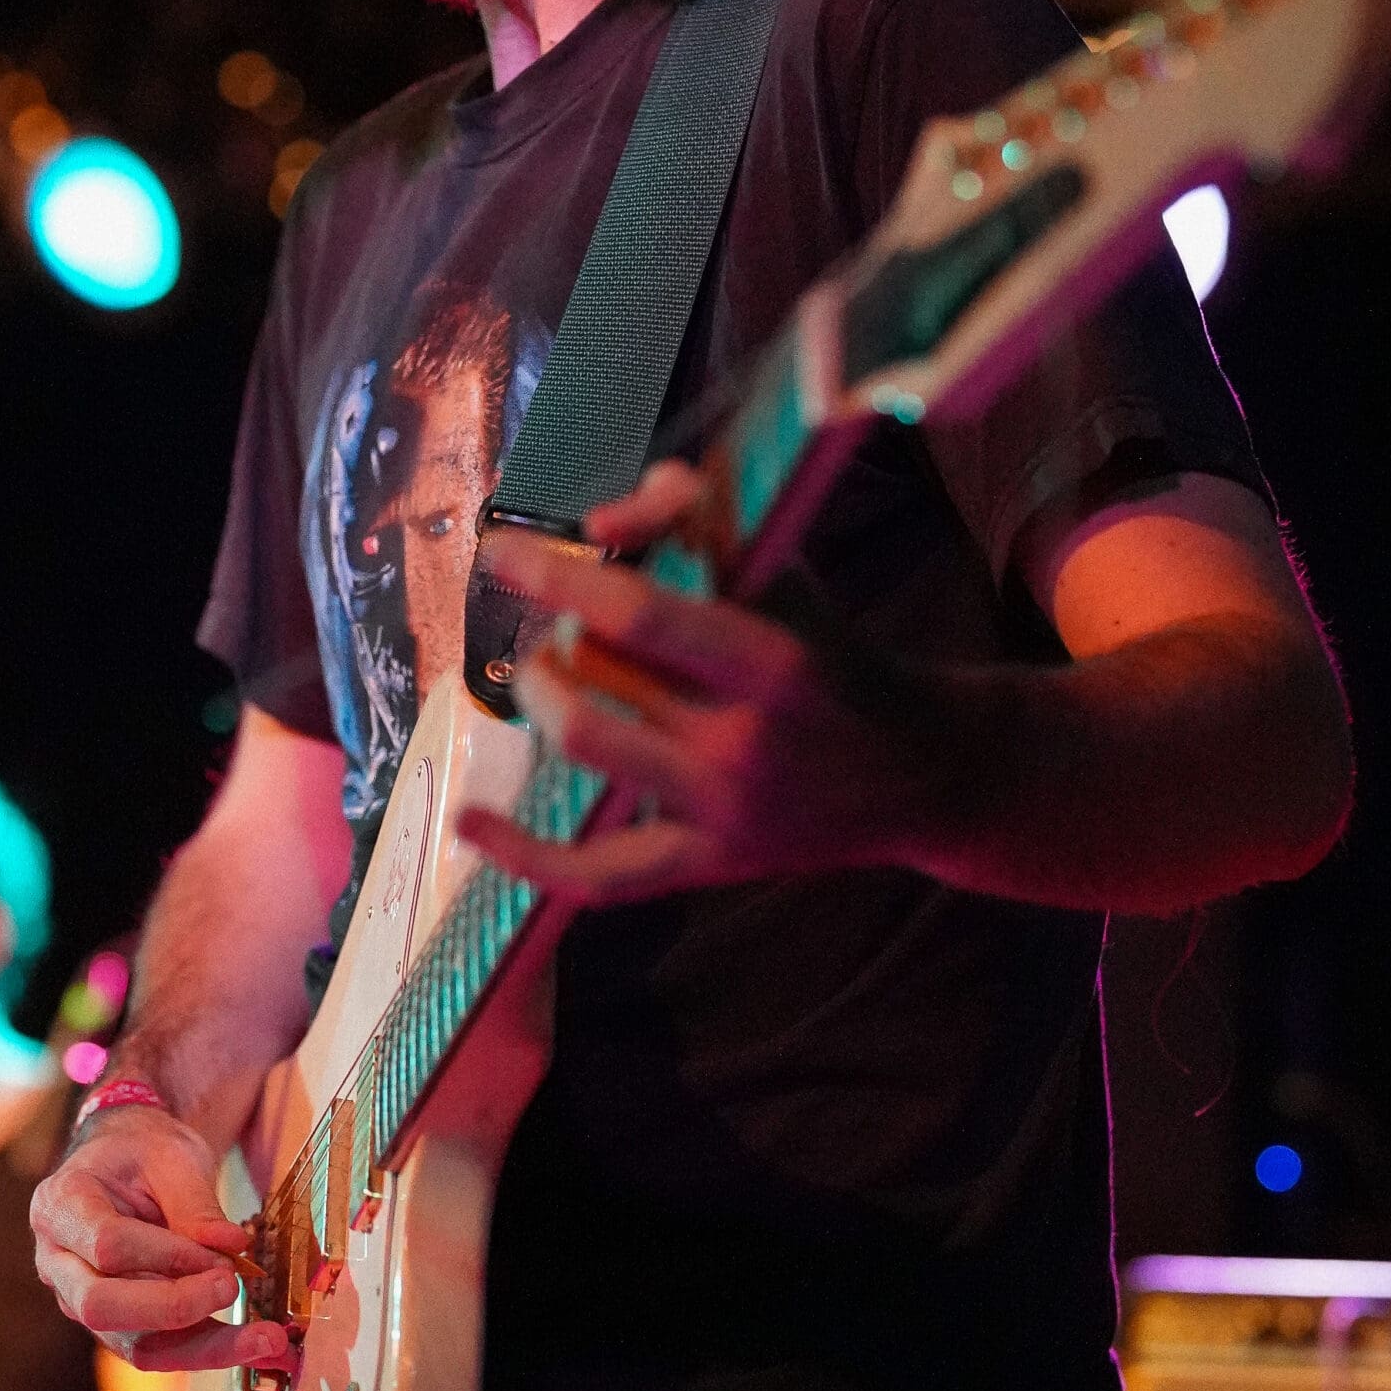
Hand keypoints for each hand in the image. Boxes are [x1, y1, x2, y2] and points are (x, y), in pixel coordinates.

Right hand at [30, 1105, 294, 1375]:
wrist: (128, 1165)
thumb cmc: (142, 1153)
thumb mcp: (171, 1157)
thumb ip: (196, 1204)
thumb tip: (232, 1248)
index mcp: (61, 1205)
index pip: (107, 1245)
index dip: (167, 1255)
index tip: (222, 1253)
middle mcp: (59, 1263)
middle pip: (103, 1307)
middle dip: (175, 1307)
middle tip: (233, 1288)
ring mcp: (81, 1301)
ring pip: (134, 1344)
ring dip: (203, 1347)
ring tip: (265, 1339)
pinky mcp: (115, 1326)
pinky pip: (157, 1351)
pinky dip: (206, 1351)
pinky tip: (251, 1344)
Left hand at [458, 462, 957, 904]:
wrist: (920, 773)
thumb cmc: (835, 656)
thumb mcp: (790, 578)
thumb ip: (704, 530)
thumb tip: (608, 513)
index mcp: (771, 662)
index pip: (640, 613)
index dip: (559, 576)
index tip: (500, 549)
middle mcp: (743, 743)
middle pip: (602, 674)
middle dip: (558, 632)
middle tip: (553, 617)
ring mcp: (720, 812)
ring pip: (589, 745)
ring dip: (543, 696)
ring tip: (542, 673)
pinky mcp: (708, 864)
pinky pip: (600, 877)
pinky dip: (525, 855)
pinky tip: (470, 822)